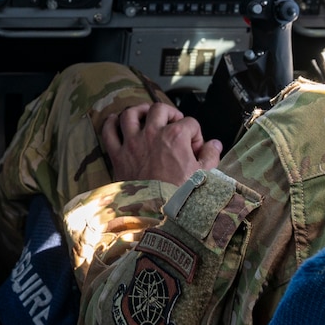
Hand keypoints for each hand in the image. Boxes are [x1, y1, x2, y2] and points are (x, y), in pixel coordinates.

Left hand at [101, 100, 222, 188]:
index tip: (195, 149)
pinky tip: (116, 121)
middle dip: (170, 113)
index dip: (196, 134)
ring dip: (140, 111)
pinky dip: (111, 123)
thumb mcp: (205, 176)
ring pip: (131, 114)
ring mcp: (133, 144)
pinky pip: (109, 132)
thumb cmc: (182, 196)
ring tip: (147, 116)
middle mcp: (152, 134)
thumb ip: (211, 156)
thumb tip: (215, 144)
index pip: (190, 123)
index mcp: (176, 137)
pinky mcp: (118, 156)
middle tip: (174, 124)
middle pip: (160, 109)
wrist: (157, 215)